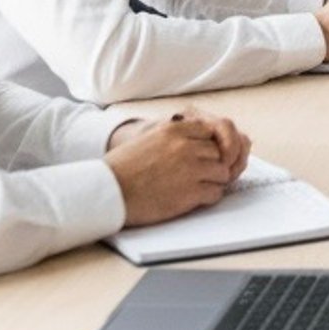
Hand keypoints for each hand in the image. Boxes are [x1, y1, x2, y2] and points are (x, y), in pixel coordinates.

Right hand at [105, 114, 247, 226]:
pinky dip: (209, 197)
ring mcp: (191, 170)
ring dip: (213, 181)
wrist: (106, 192)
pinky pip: (215, 193)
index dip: (208, 146)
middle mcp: (186, 146)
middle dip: (212, 164)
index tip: (203, 156)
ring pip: (222, 172)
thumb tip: (194, 143)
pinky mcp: (190, 193)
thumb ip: (173, 137)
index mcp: (174, 130)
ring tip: (199, 188)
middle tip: (202, 175)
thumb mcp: (148, 138)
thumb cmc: (122, 168)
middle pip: (218, 152)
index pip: (210, 131)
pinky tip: (196, 199)